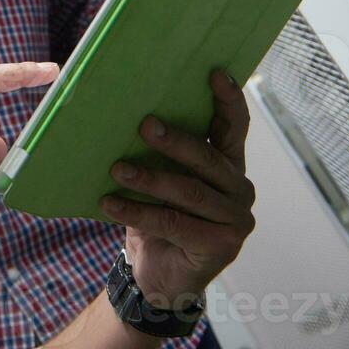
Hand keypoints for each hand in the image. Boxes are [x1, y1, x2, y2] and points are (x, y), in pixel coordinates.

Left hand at [102, 70, 255, 308]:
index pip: (234, 127)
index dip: (228, 100)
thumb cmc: (158, 217)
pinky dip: (137, 212)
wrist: (159, 276)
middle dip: (175, 140)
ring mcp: (236, 219)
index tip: (215, 72)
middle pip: (207, 158)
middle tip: (145, 124)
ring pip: (189, 192)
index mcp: (228, 164)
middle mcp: (239, 188)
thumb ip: (158, 153)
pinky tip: (109, 204)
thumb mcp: (159, 179)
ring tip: (116, 169)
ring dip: (149, 179)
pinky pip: (173, 222)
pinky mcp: (221, 245)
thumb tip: (127, 114)